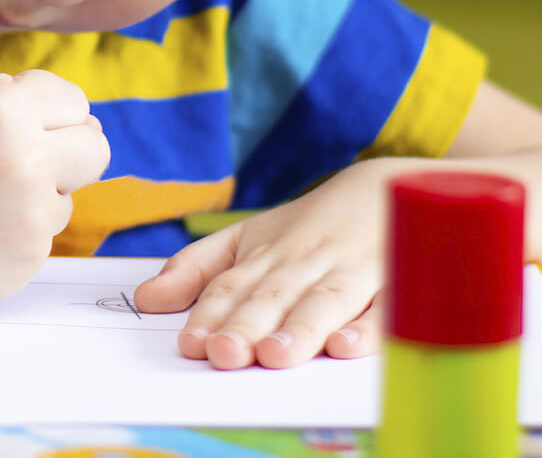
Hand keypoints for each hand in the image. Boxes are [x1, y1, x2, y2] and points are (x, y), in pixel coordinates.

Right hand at [0, 69, 110, 319]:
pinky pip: (44, 236)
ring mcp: (29, 211)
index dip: (52, 115)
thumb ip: (15, 107)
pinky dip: (15, 236)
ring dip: (36, 198)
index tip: (29, 127)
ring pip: (67, 196)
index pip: (74, 101)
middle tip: (26, 166)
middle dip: (70, 155)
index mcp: (1, 106)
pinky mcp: (26, 257)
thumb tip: (87, 123)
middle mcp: (24, 155)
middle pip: (95, 147)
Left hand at [133, 159, 395, 368]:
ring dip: (299, 329)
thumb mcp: (247, 237)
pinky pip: (385, 306)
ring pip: (324, 302)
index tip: (191, 344)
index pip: (232, 287)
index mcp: (265, 256)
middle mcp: (304, 264)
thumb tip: (144, 300)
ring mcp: (351, 271)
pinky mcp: (397, 280)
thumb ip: (196, 268)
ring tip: (275, 355)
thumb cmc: (309, 226)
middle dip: (248, 326)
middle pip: (274, 298)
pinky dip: (370, 326)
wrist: (387, 185)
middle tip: (225, 354)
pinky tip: (347, 346)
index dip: (211, 315)